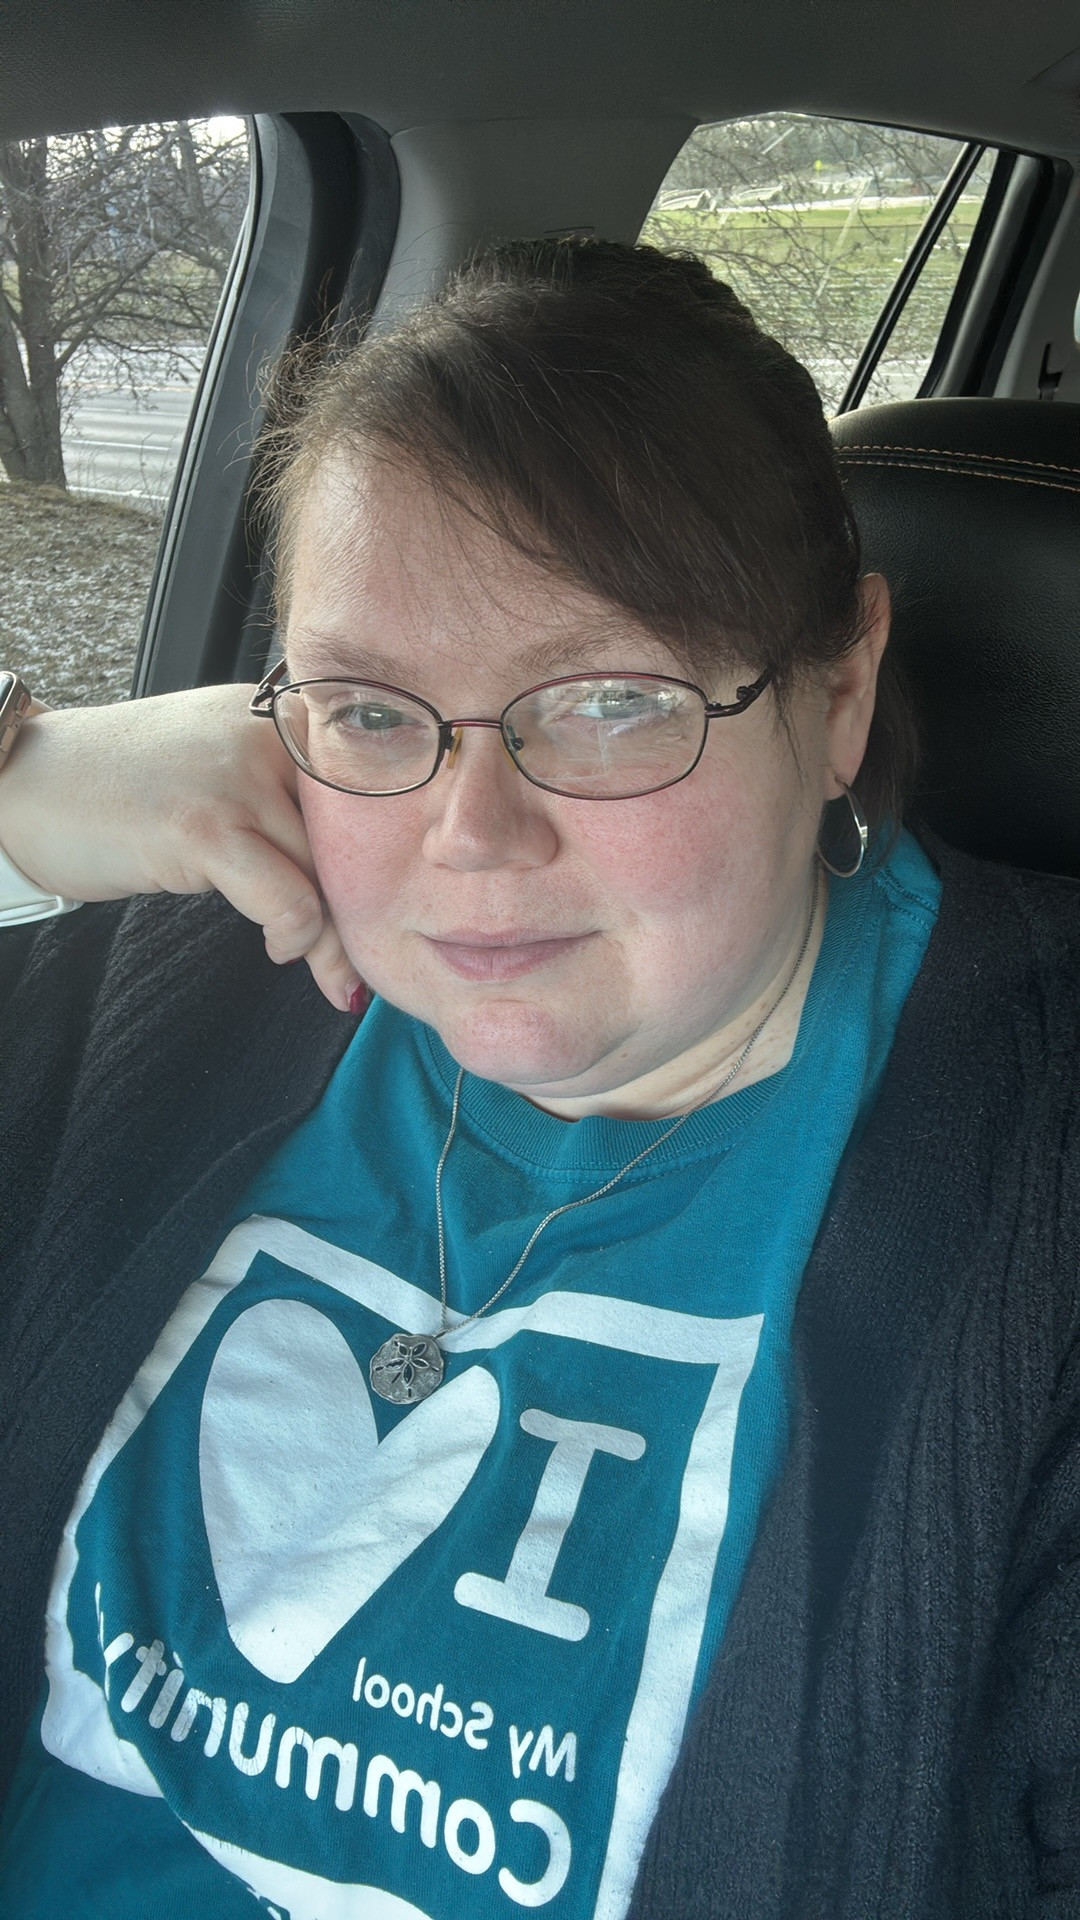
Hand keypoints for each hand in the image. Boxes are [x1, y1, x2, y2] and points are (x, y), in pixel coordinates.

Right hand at [0, 684, 361, 1011]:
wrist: (25, 782)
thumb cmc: (123, 786)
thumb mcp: (220, 763)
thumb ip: (286, 791)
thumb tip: (361, 866)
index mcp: (279, 713)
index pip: (372, 787)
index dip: (384, 856)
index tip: (388, 906)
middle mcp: (269, 733)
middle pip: (356, 838)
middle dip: (364, 911)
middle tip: (365, 964)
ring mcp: (238, 778)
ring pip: (329, 875)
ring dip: (332, 939)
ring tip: (320, 968)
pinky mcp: (206, 828)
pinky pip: (288, 902)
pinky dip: (294, 939)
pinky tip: (274, 949)